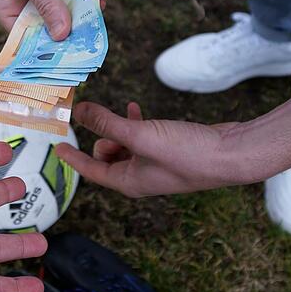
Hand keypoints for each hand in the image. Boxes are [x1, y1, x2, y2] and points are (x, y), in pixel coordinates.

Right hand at [0, 0, 113, 40]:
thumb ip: (44, 2)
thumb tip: (61, 34)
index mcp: (8, 7)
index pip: (23, 39)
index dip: (42, 49)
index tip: (65, 56)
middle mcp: (30, 9)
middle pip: (51, 35)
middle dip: (72, 32)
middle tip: (91, 33)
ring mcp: (53, 2)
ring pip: (74, 22)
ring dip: (91, 12)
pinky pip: (87, 6)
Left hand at [55, 102, 243, 197]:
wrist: (232, 155)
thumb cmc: (187, 153)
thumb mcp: (140, 136)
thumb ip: (107, 123)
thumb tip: (79, 112)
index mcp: (129, 182)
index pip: (91, 171)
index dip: (73, 157)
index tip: (58, 147)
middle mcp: (140, 177)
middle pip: (107, 159)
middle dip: (101, 140)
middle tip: (100, 119)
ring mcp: (156, 166)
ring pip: (125, 148)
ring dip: (119, 130)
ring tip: (122, 115)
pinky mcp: (170, 151)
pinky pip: (143, 139)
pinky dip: (137, 124)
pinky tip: (138, 109)